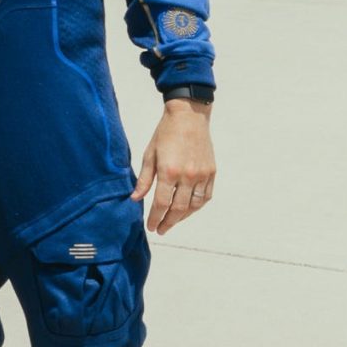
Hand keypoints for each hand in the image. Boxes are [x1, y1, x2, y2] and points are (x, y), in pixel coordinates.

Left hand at [131, 99, 215, 234]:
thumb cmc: (165, 134)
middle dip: (168, 222)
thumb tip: (135, 199)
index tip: (151, 227)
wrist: (188, 116)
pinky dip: (197, 206)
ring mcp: (202, 174)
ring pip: (194, 205)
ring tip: (172, 222)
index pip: (161, 203)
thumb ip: (144, 179)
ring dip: (183, 217)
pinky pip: (205, 196)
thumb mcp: (149, 155)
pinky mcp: (211, 172)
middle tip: (161, 230)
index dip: (155, 218)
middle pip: (178, 209)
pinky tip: (188, 210)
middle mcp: (187, 175)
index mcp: (169, 171)